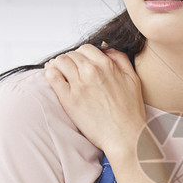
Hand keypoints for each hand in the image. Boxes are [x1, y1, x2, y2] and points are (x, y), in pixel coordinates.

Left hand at [43, 43, 145, 161]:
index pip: (86, 48)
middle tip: (70, 70)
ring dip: (58, 65)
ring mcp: (78, 85)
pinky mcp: (68, 99)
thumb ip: (120, 59)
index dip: (82, 54)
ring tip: (60, 72)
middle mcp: (91, 71)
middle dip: (70, 60)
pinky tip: (53, 77)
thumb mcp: (133, 79)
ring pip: (59, 62)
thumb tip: (105, 47)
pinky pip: (52, 77)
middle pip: (71, 55)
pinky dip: (50, 73)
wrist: (124, 136)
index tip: (81, 62)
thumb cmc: (130, 112)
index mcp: (107, 65)